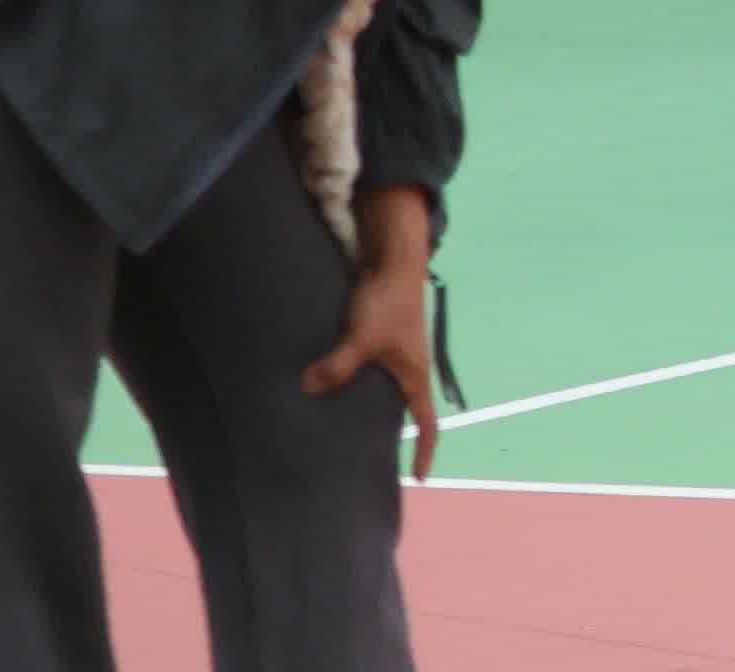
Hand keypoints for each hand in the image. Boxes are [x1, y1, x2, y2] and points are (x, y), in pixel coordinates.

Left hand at [303, 189, 438, 474]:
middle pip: (401, 411)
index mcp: (414, 375)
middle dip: (387, 436)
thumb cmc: (389, 301)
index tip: (419, 476)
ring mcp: (392, 353)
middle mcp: (407, 368)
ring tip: (334, 429)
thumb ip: (338, 365)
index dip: (425, 449)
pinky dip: (348, 384)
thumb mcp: (364, 337)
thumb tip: (307, 389)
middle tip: (363, 461)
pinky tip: (323, 388)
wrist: (392, 258)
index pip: (427, 422)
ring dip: (362, 409)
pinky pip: (363, 372)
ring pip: (379, 392)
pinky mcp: (376, 339)